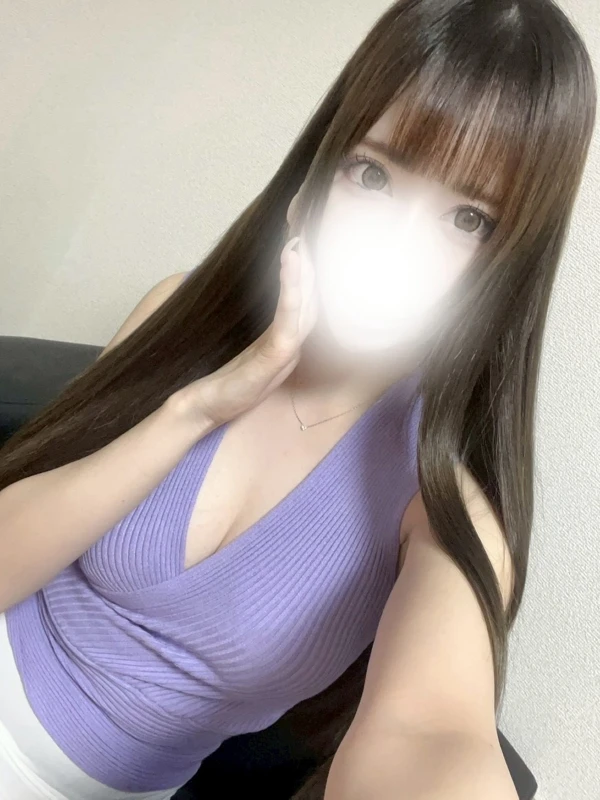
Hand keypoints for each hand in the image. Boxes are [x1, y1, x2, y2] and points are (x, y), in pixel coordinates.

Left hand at [173, 235, 316, 430]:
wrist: (200, 408)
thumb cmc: (218, 380)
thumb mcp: (239, 347)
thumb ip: (252, 325)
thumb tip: (246, 292)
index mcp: (281, 342)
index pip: (305, 304)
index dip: (308, 275)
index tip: (303, 242)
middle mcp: (288, 349)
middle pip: (312, 304)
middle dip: (313, 269)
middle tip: (308, 232)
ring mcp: (284, 357)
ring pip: (305, 311)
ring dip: (305, 276)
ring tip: (299, 245)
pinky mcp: (273, 364)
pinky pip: (288, 326)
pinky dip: (292, 295)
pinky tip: (290, 269)